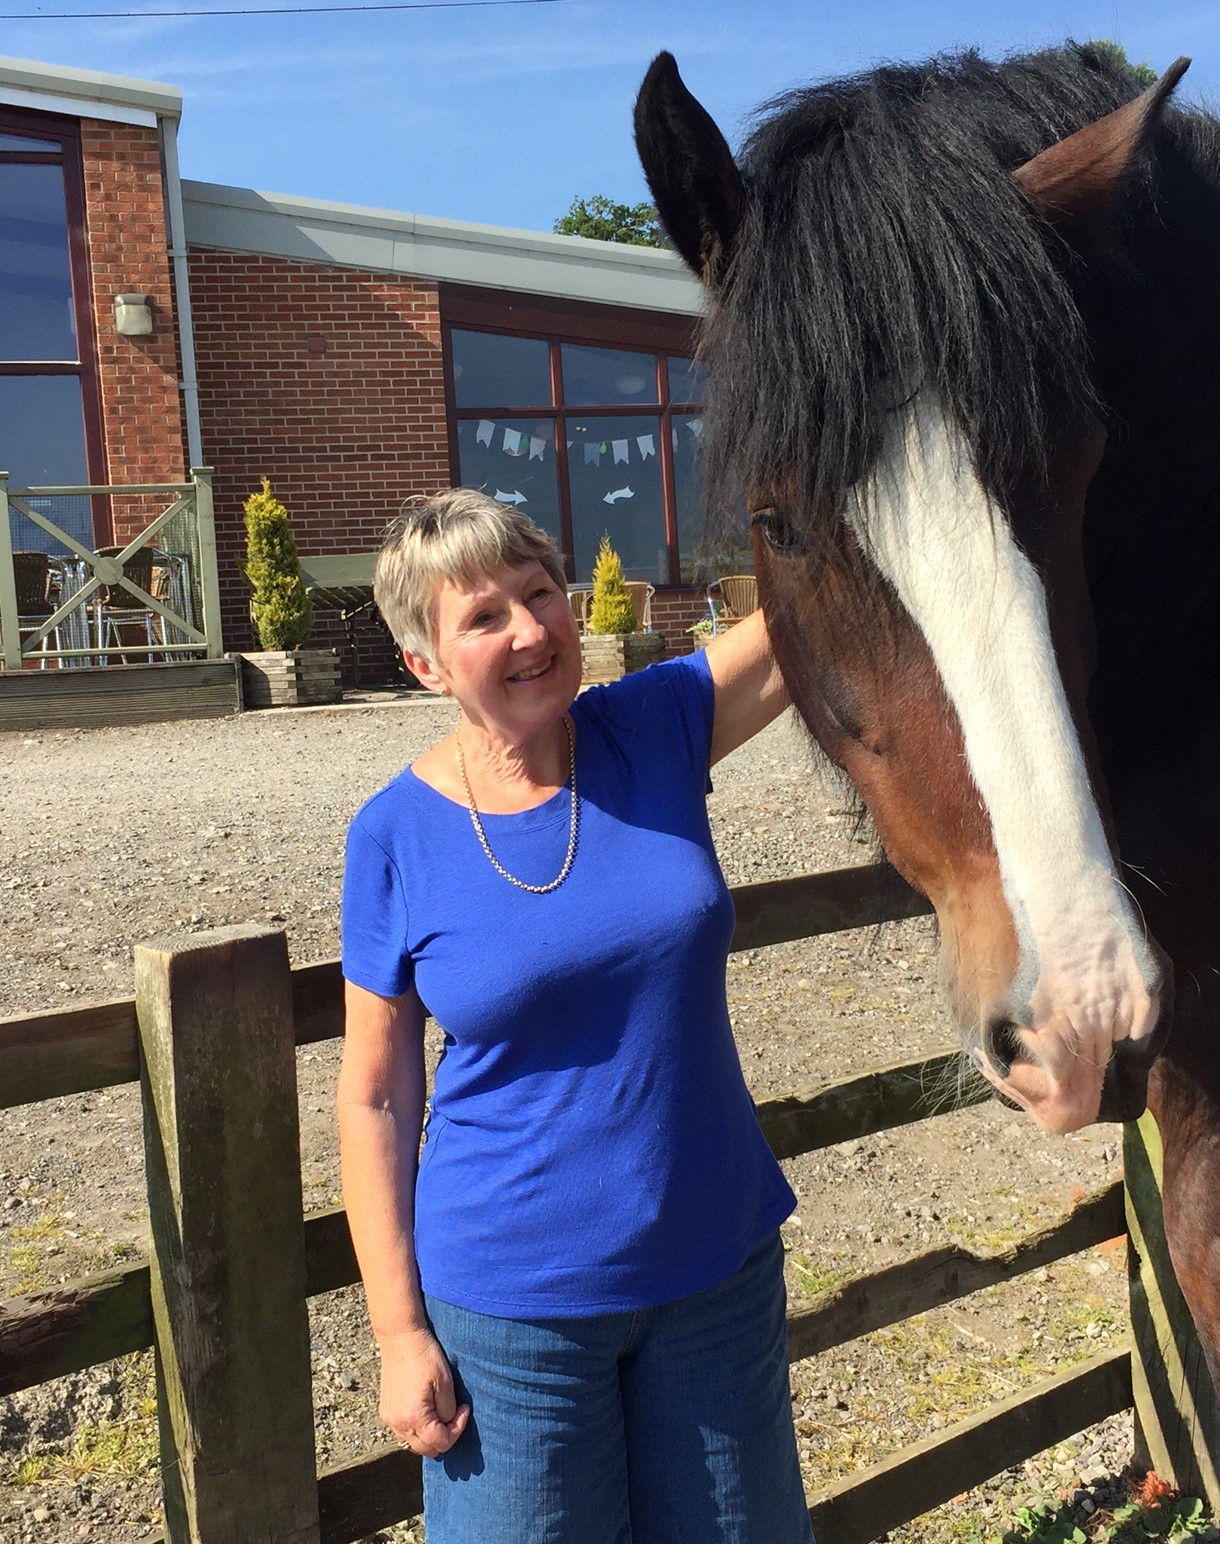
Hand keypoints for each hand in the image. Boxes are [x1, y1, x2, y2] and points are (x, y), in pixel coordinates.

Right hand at [378, 1326, 470, 1457]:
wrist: (400, 1338)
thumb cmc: (424, 1356)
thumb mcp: (445, 1382)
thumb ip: (448, 1410)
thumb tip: (449, 1423)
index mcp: (415, 1417)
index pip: (441, 1443)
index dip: (457, 1430)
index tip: (464, 1410)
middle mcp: (398, 1424)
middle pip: (426, 1449)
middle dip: (444, 1437)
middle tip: (454, 1415)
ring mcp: (389, 1419)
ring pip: (413, 1444)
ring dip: (429, 1437)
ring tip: (440, 1415)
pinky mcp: (386, 1412)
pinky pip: (403, 1434)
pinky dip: (416, 1430)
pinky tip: (426, 1413)